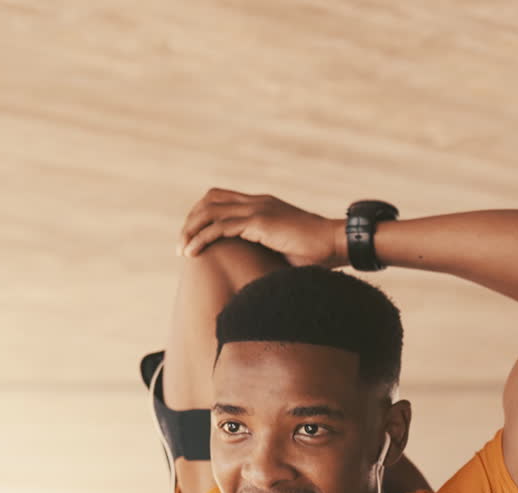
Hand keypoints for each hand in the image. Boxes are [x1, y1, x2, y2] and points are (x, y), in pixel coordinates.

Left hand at [178, 188, 345, 267]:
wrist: (336, 244)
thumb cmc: (318, 253)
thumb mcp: (285, 249)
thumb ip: (267, 250)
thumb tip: (256, 270)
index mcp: (263, 204)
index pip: (222, 199)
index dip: (203, 215)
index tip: (193, 237)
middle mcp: (258, 202)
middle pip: (210, 200)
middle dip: (191, 221)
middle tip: (182, 245)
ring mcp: (258, 209)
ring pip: (209, 212)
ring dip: (190, 231)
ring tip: (182, 251)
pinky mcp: (259, 223)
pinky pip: (219, 227)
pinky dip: (201, 239)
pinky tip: (191, 253)